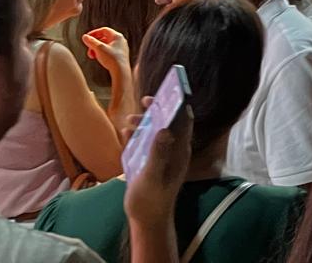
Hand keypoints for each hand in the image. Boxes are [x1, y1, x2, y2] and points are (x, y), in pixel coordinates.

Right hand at [82, 27, 129, 76]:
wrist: (121, 71)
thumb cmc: (112, 59)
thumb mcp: (99, 48)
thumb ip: (91, 42)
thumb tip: (85, 37)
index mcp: (117, 36)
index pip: (104, 30)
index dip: (94, 33)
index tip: (86, 38)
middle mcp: (121, 40)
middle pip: (104, 38)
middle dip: (94, 44)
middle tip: (89, 51)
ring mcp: (121, 48)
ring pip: (105, 46)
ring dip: (97, 50)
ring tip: (93, 56)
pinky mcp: (120, 55)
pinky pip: (109, 51)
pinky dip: (102, 53)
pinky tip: (99, 59)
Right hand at [123, 99, 191, 225]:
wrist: (145, 219)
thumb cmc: (151, 200)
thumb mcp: (152, 176)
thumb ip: (158, 154)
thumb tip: (165, 130)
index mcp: (179, 151)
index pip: (184, 121)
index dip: (179, 105)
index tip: (168, 92)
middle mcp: (173, 150)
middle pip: (169, 122)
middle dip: (159, 109)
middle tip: (145, 100)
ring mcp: (161, 155)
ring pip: (155, 131)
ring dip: (145, 122)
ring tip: (128, 119)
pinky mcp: (150, 162)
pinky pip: (145, 143)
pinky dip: (137, 135)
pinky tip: (127, 133)